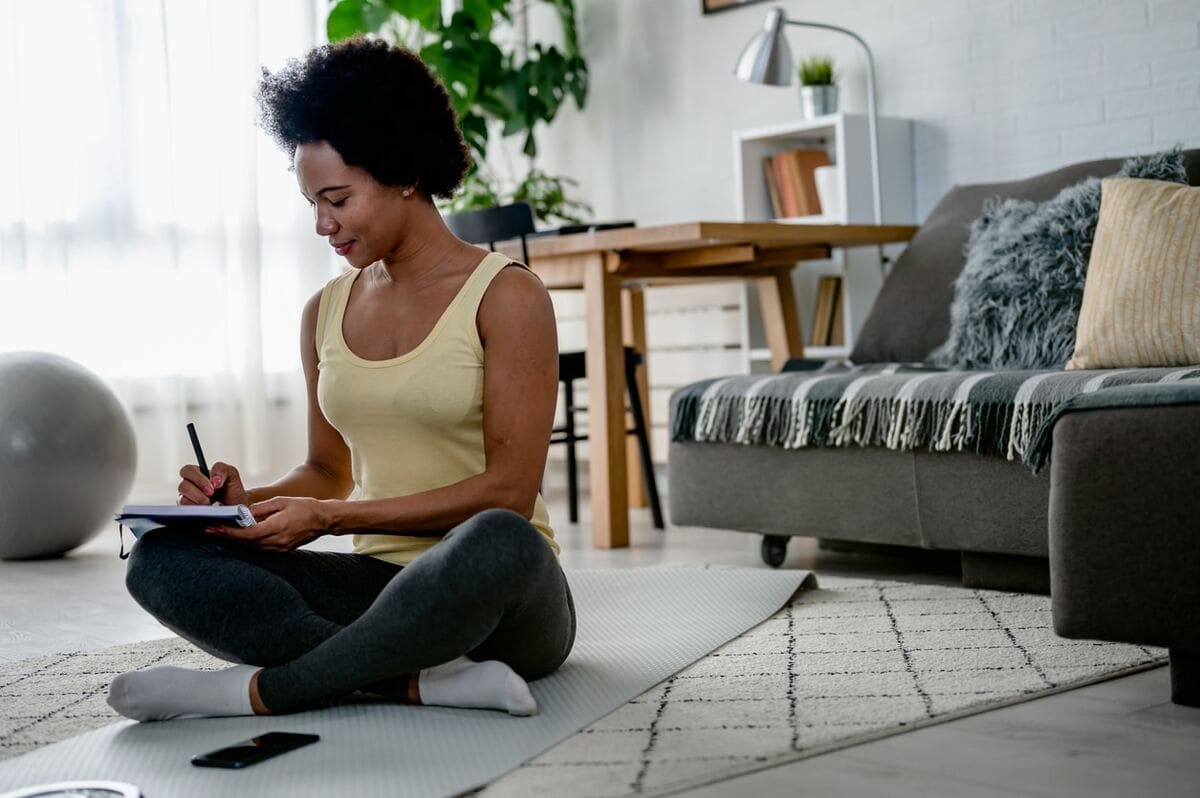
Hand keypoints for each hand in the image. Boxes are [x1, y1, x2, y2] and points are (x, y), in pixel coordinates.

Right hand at [178, 462, 247, 505]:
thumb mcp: (232, 476)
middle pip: (183, 485)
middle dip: (198, 491)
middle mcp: (191, 488)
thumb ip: (222, 469)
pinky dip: (197, 511)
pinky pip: (187, 512)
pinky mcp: (190, 513)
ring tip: (211, 505)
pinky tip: (207, 512)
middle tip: (211, 495)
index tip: (213, 486)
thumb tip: (214, 480)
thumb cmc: (233, 493)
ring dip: (198, 502)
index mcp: (199, 476)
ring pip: (183, 500)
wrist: (237, 511)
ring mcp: (189, 502)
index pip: (187, 471)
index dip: (198, 478)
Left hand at [204, 496, 327, 551]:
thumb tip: (243, 513)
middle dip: (227, 537)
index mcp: (277, 527)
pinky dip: (248, 543)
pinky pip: (260, 548)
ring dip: (236, 541)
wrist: (324, 520)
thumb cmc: (304, 508)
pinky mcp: (281, 551)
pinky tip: (239, 537)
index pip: (247, 533)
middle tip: (209, 530)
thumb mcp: (281, 501)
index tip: (214, 528)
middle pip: (246, 542)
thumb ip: (261, 509)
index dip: (229, 532)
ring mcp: (279, 548)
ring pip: (251, 547)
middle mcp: (277, 542)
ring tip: (220, 533)